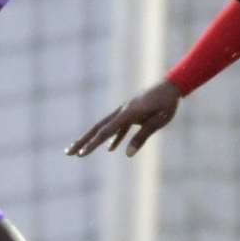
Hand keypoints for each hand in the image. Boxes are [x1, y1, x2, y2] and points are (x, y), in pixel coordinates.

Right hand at [66, 80, 181, 157]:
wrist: (171, 85)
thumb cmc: (167, 104)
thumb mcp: (159, 121)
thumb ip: (142, 137)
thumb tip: (127, 154)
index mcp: (128, 113)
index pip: (106, 132)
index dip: (93, 144)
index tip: (81, 154)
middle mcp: (122, 111)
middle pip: (98, 128)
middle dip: (83, 141)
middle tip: (68, 153)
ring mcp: (125, 112)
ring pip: (104, 127)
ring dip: (92, 139)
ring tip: (81, 150)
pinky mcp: (131, 113)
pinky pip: (118, 127)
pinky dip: (113, 138)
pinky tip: (110, 149)